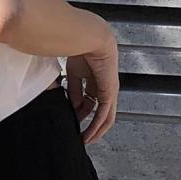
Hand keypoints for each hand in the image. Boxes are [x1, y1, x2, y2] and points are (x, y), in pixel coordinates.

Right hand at [65, 25, 118, 145]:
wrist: (90, 39)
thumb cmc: (80, 50)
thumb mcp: (73, 73)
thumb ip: (73, 90)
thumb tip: (73, 106)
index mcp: (94, 80)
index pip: (89, 102)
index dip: (80, 112)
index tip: (71, 120)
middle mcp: (104, 88)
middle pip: (99, 112)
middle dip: (90, 125)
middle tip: (80, 136)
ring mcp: (109, 91)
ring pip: (105, 117)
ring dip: (95, 130)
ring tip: (84, 140)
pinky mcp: (110, 94)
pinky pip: (104, 115)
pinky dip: (97, 127)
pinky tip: (89, 135)